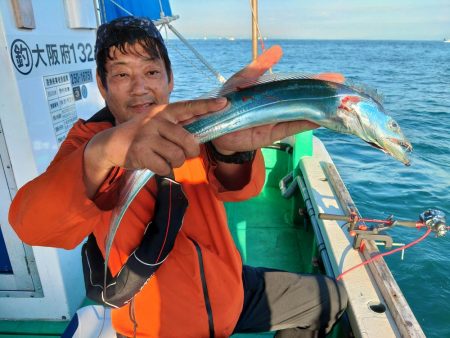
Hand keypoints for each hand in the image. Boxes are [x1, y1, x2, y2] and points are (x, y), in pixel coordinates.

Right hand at [84, 98, 226, 196]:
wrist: (112, 144)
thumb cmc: (142, 135)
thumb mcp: (157, 123)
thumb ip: (177, 125)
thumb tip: (202, 131)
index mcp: (163, 112)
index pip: (189, 107)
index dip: (207, 106)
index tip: (224, 103)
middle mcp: (156, 121)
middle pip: (188, 141)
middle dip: (191, 153)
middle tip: (185, 154)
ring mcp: (147, 136)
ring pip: (178, 157)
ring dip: (175, 163)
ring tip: (165, 158)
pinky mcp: (141, 152)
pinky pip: (165, 167)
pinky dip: (163, 170)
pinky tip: (155, 163)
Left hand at [211, 45, 344, 153]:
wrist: (215, 126)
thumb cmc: (228, 100)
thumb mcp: (242, 80)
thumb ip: (258, 67)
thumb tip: (278, 50)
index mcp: (273, 92)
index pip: (298, 85)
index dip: (314, 81)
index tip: (334, 77)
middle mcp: (278, 106)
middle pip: (304, 100)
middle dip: (322, 95)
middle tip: (342, 90)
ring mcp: (277, 120)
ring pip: (302, 115)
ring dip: (318, 110)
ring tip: (337, 105)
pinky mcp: (272, 134)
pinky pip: (291, 128)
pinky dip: (304, 124)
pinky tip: (320, 120)